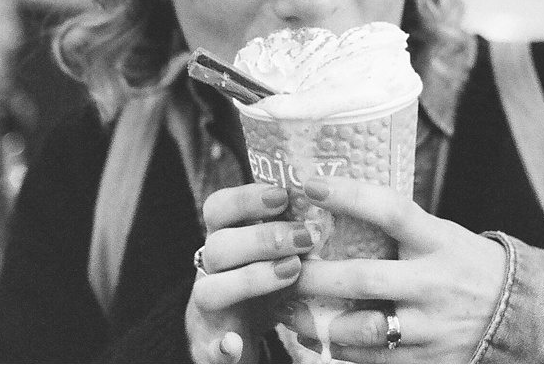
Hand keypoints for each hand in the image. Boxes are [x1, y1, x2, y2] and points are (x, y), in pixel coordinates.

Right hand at [186, 182, 315, 362]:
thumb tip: (335, 195)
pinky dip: (223, 346)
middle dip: (262, 238)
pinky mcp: (211, 347)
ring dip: (251, 280)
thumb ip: (293, 226)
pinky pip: (209, 347)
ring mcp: (208, 309)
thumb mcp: (277, 251)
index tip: (283, 195)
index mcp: (224, 239)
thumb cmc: (267, 280)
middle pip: (218, 246)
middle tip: (307, 236)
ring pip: (209, 291)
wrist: (239, 333)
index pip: (218, 209)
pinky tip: (236, 345)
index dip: (246, 199)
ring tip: (292, 272)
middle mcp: (210, 270)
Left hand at [276, 176, 507, 363]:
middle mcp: (434, 284)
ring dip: (318, 322)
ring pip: (362, 329)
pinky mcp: (429, 361)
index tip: (312, 186)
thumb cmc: (463, 262)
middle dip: (314, 276)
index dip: (350, 196)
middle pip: (363, 279)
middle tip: (282, 268)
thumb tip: (333, 204)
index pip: (392, 211)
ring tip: (290, 311)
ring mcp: (432, 327)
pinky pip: (373, 362)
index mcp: (438, 242)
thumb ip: (397, 228)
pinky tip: (319, 339)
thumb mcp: (440, 234)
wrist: (515, 310)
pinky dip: (340, 350)